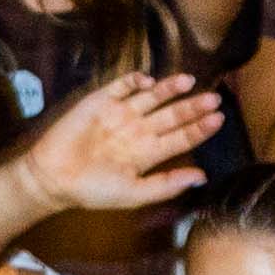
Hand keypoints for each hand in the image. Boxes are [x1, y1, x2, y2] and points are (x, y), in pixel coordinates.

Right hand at [25, 71, 228, 214]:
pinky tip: (148, 81)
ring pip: (152, 97)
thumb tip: (202, 177)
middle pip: (172, 115)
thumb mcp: (134, 194)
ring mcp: (120, 114)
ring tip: (189, 81)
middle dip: (193, 106)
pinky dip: (134, 81)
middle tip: (214, 97)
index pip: (181, 138)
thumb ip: (167, 185)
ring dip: (170, 88)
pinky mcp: (100, 101)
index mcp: (148, 153)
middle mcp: (138, 130)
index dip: (200, 128)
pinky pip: (121, 86)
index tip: (219, 118)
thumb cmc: (93, 190)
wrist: (54, 178)